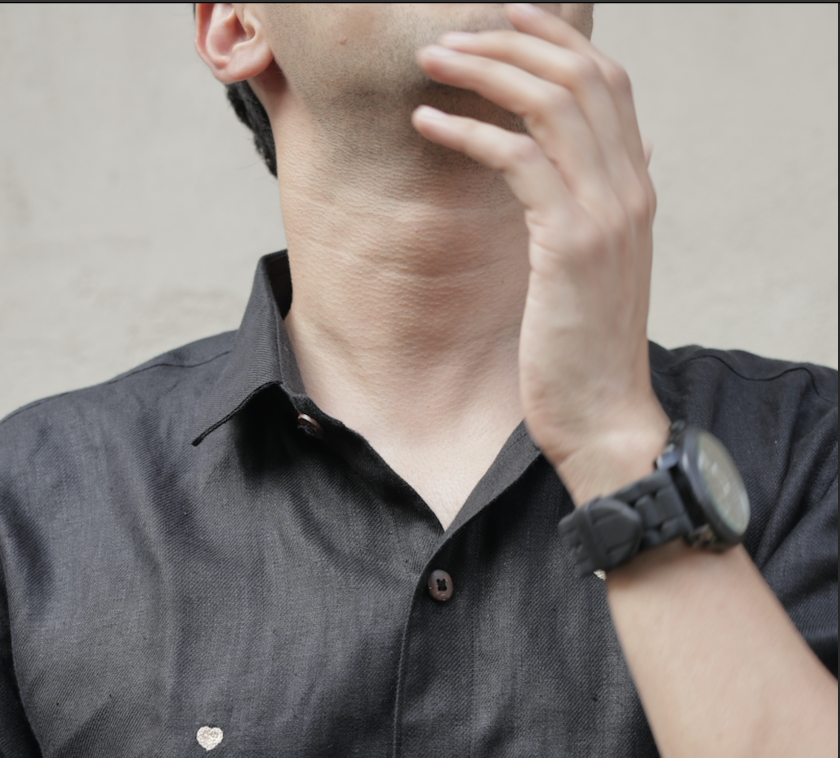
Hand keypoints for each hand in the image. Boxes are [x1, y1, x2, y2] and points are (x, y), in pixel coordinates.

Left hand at [413, 3, 668, 502]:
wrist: (604, 414)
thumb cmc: (585, 345)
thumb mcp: (601, 267)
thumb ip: (603, 207)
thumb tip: (610, 160)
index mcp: (635, 188)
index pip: (607, 82)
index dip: (556, 38)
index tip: (506, 15)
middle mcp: (630, 188)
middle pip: (579, 76)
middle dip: (512, 40)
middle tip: (449, 37)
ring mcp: (605, 212)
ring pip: (551, 103)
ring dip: (485, 71)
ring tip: (431, 62)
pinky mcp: (569, 243)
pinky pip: (516, 159)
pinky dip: (468, 132)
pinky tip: (426, 123)